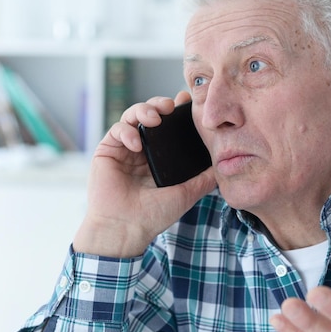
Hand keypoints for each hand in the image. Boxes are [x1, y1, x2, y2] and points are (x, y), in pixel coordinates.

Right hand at [73, 91, 216, 257]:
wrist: (126, 229)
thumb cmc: (153, 215)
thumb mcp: (186, 194)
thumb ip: (204, 179)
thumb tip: (223, 165)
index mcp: (160, 156)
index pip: (169, 126)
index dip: (178, 111)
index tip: (188, 102)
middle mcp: (143, 149)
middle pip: (151, 114)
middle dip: (160, 104)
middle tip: (171, 106)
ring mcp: (125, 149)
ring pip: (133, 115)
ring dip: (144, 110)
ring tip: (155, 118)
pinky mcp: (107, 150)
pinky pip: (116, 129)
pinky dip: (127, 131)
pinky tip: (136, 143)